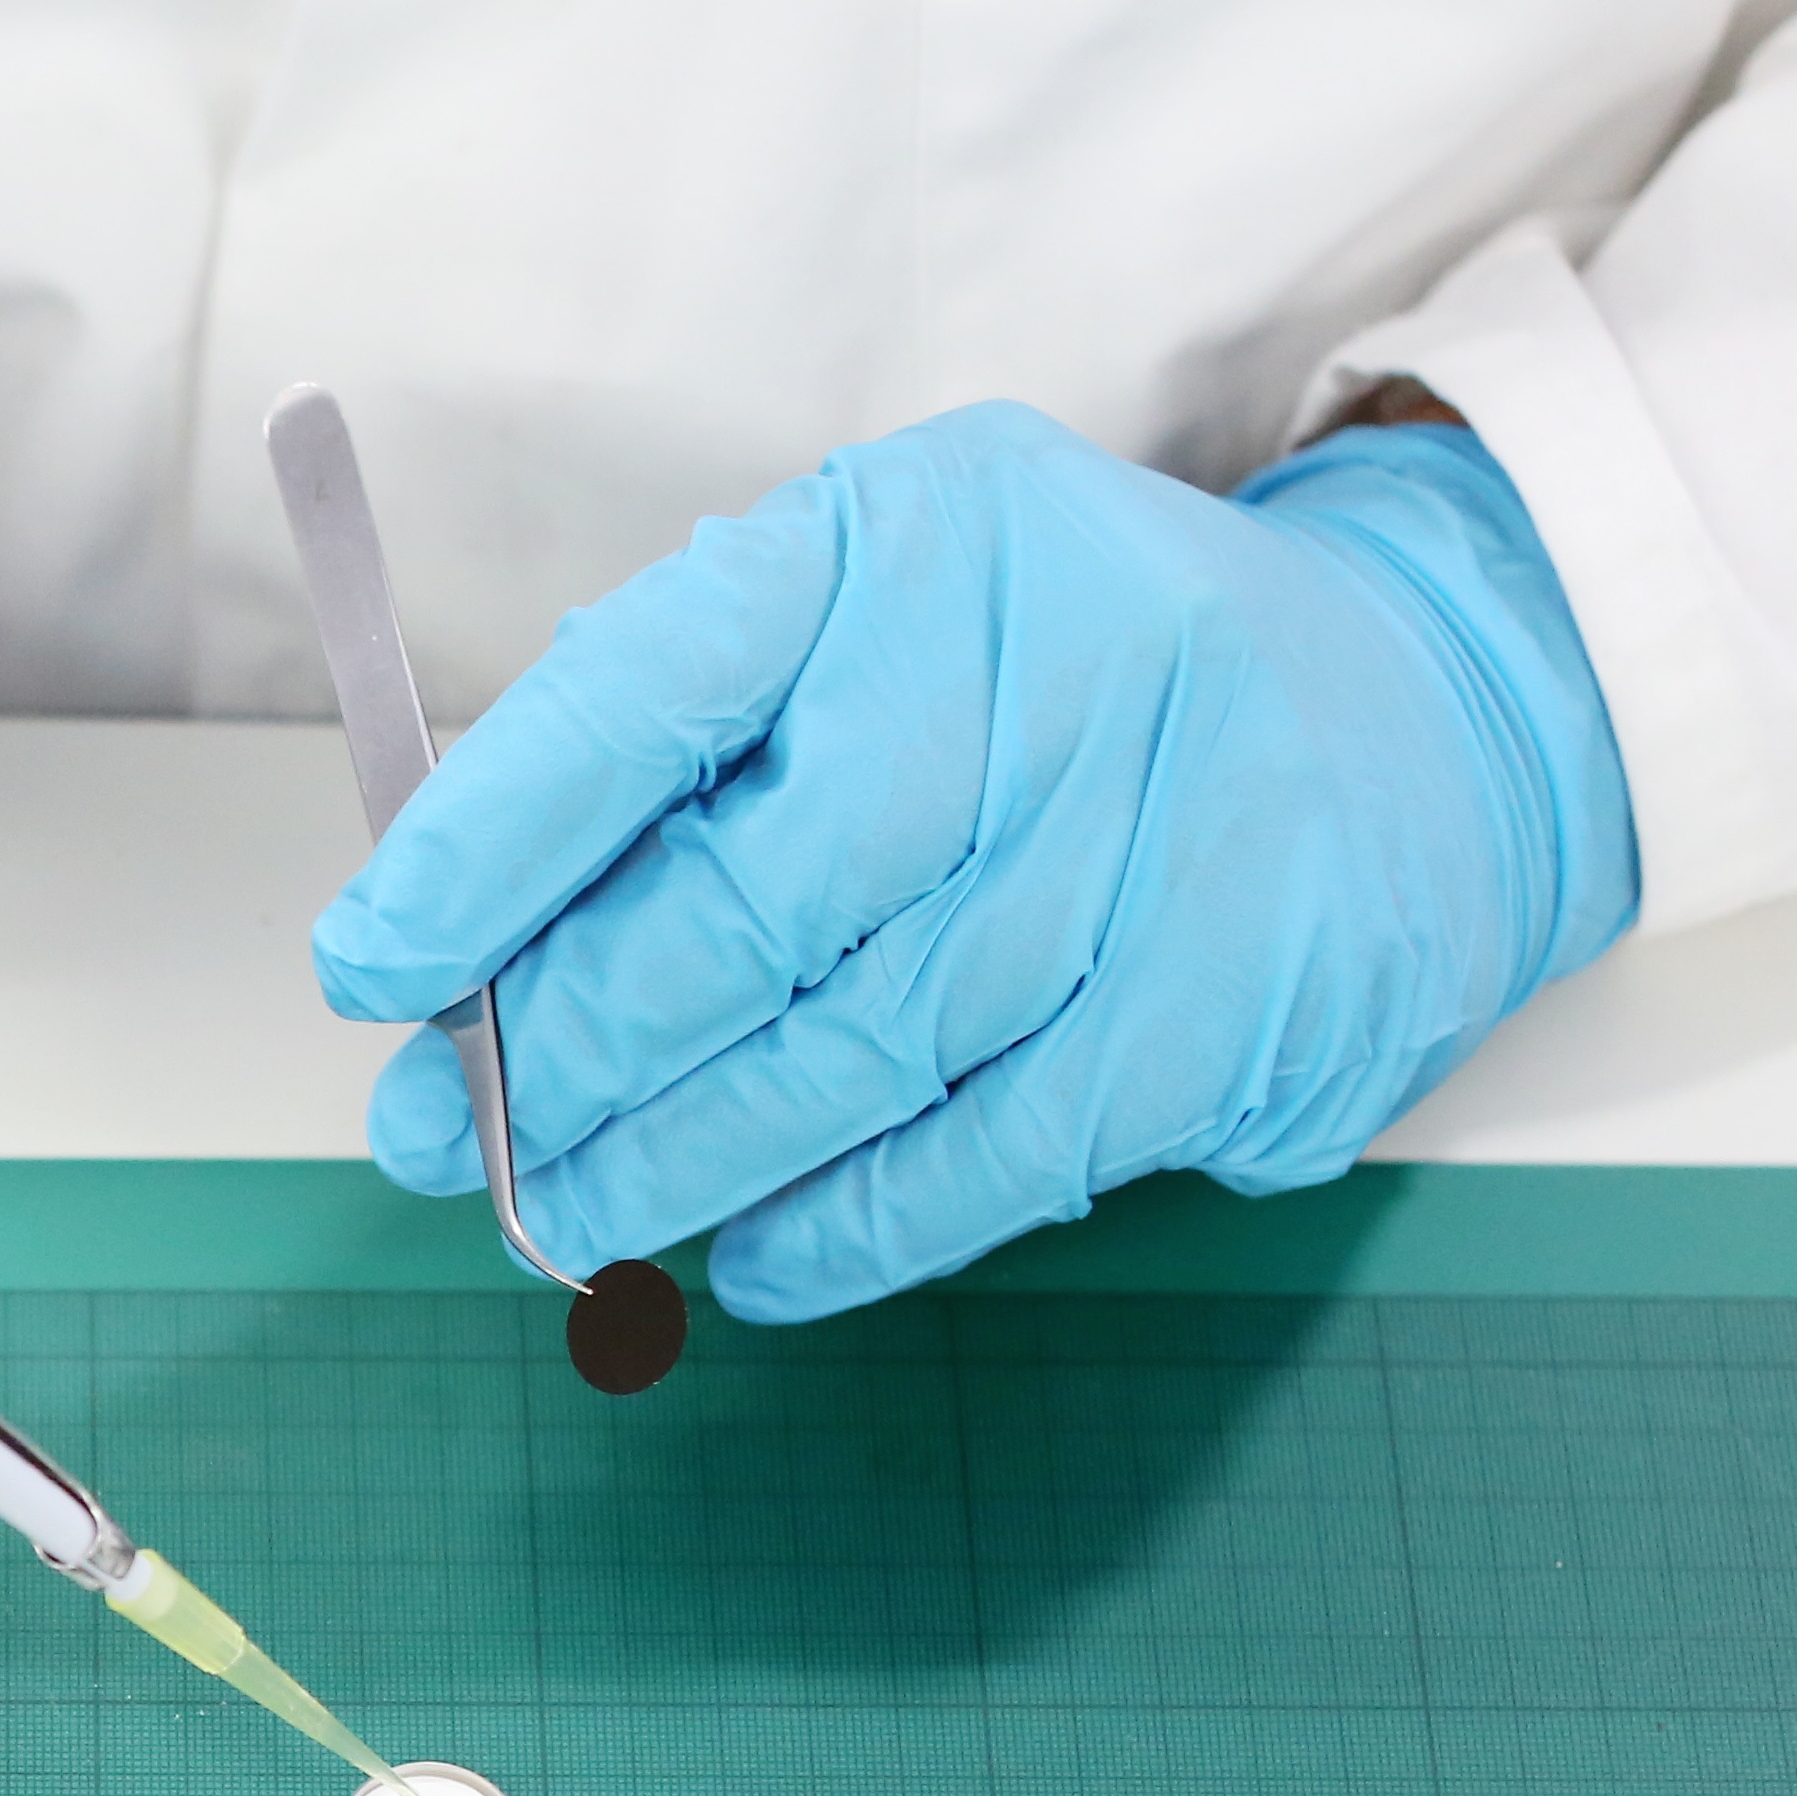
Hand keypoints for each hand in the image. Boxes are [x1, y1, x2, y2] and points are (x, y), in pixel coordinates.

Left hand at [315, 404, 1637, 1322]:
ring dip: (681, 1166)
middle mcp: (1042, 657)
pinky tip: (757, 1259)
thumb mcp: (876, 643)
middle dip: (566, 1056)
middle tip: (456, 1145)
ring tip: (576, 1218)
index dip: (488, 847)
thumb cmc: (1064, 694)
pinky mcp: (1242, 991)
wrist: (1420, 714)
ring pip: (853, 1053)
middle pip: (742, 908)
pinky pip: (990, 1154)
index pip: (648, 688)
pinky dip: (845, 1229)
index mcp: (905, 537)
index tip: (376, 968)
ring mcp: (1160, 825)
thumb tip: (457, 971)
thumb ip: (683, 774)